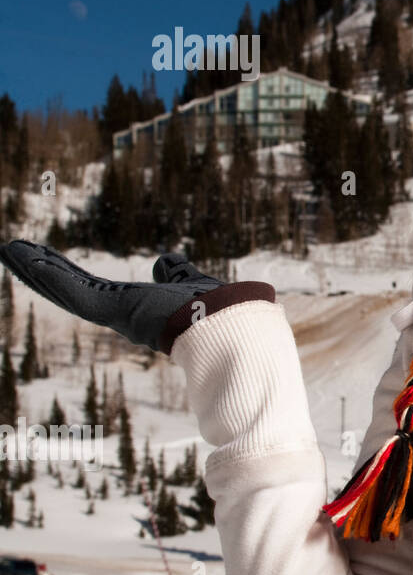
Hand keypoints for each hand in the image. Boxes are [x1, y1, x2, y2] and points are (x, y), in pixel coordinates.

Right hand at [0, 240, 232, 352]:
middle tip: (13, 249)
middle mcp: (119, 312)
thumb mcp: (188, 280)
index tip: (47, 259)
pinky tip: (25, 258)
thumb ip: (176, 272)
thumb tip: (165, 259)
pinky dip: (50, 274)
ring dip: (35, 268)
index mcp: (134, 305)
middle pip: (71, 285)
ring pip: (65, 287)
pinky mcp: (113, 310)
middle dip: (43, 267)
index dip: (67, 272)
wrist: (229, 326)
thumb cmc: (216, 310)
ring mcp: (113, 313)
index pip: (91, 286)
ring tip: (8, 249)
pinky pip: (75, 290)